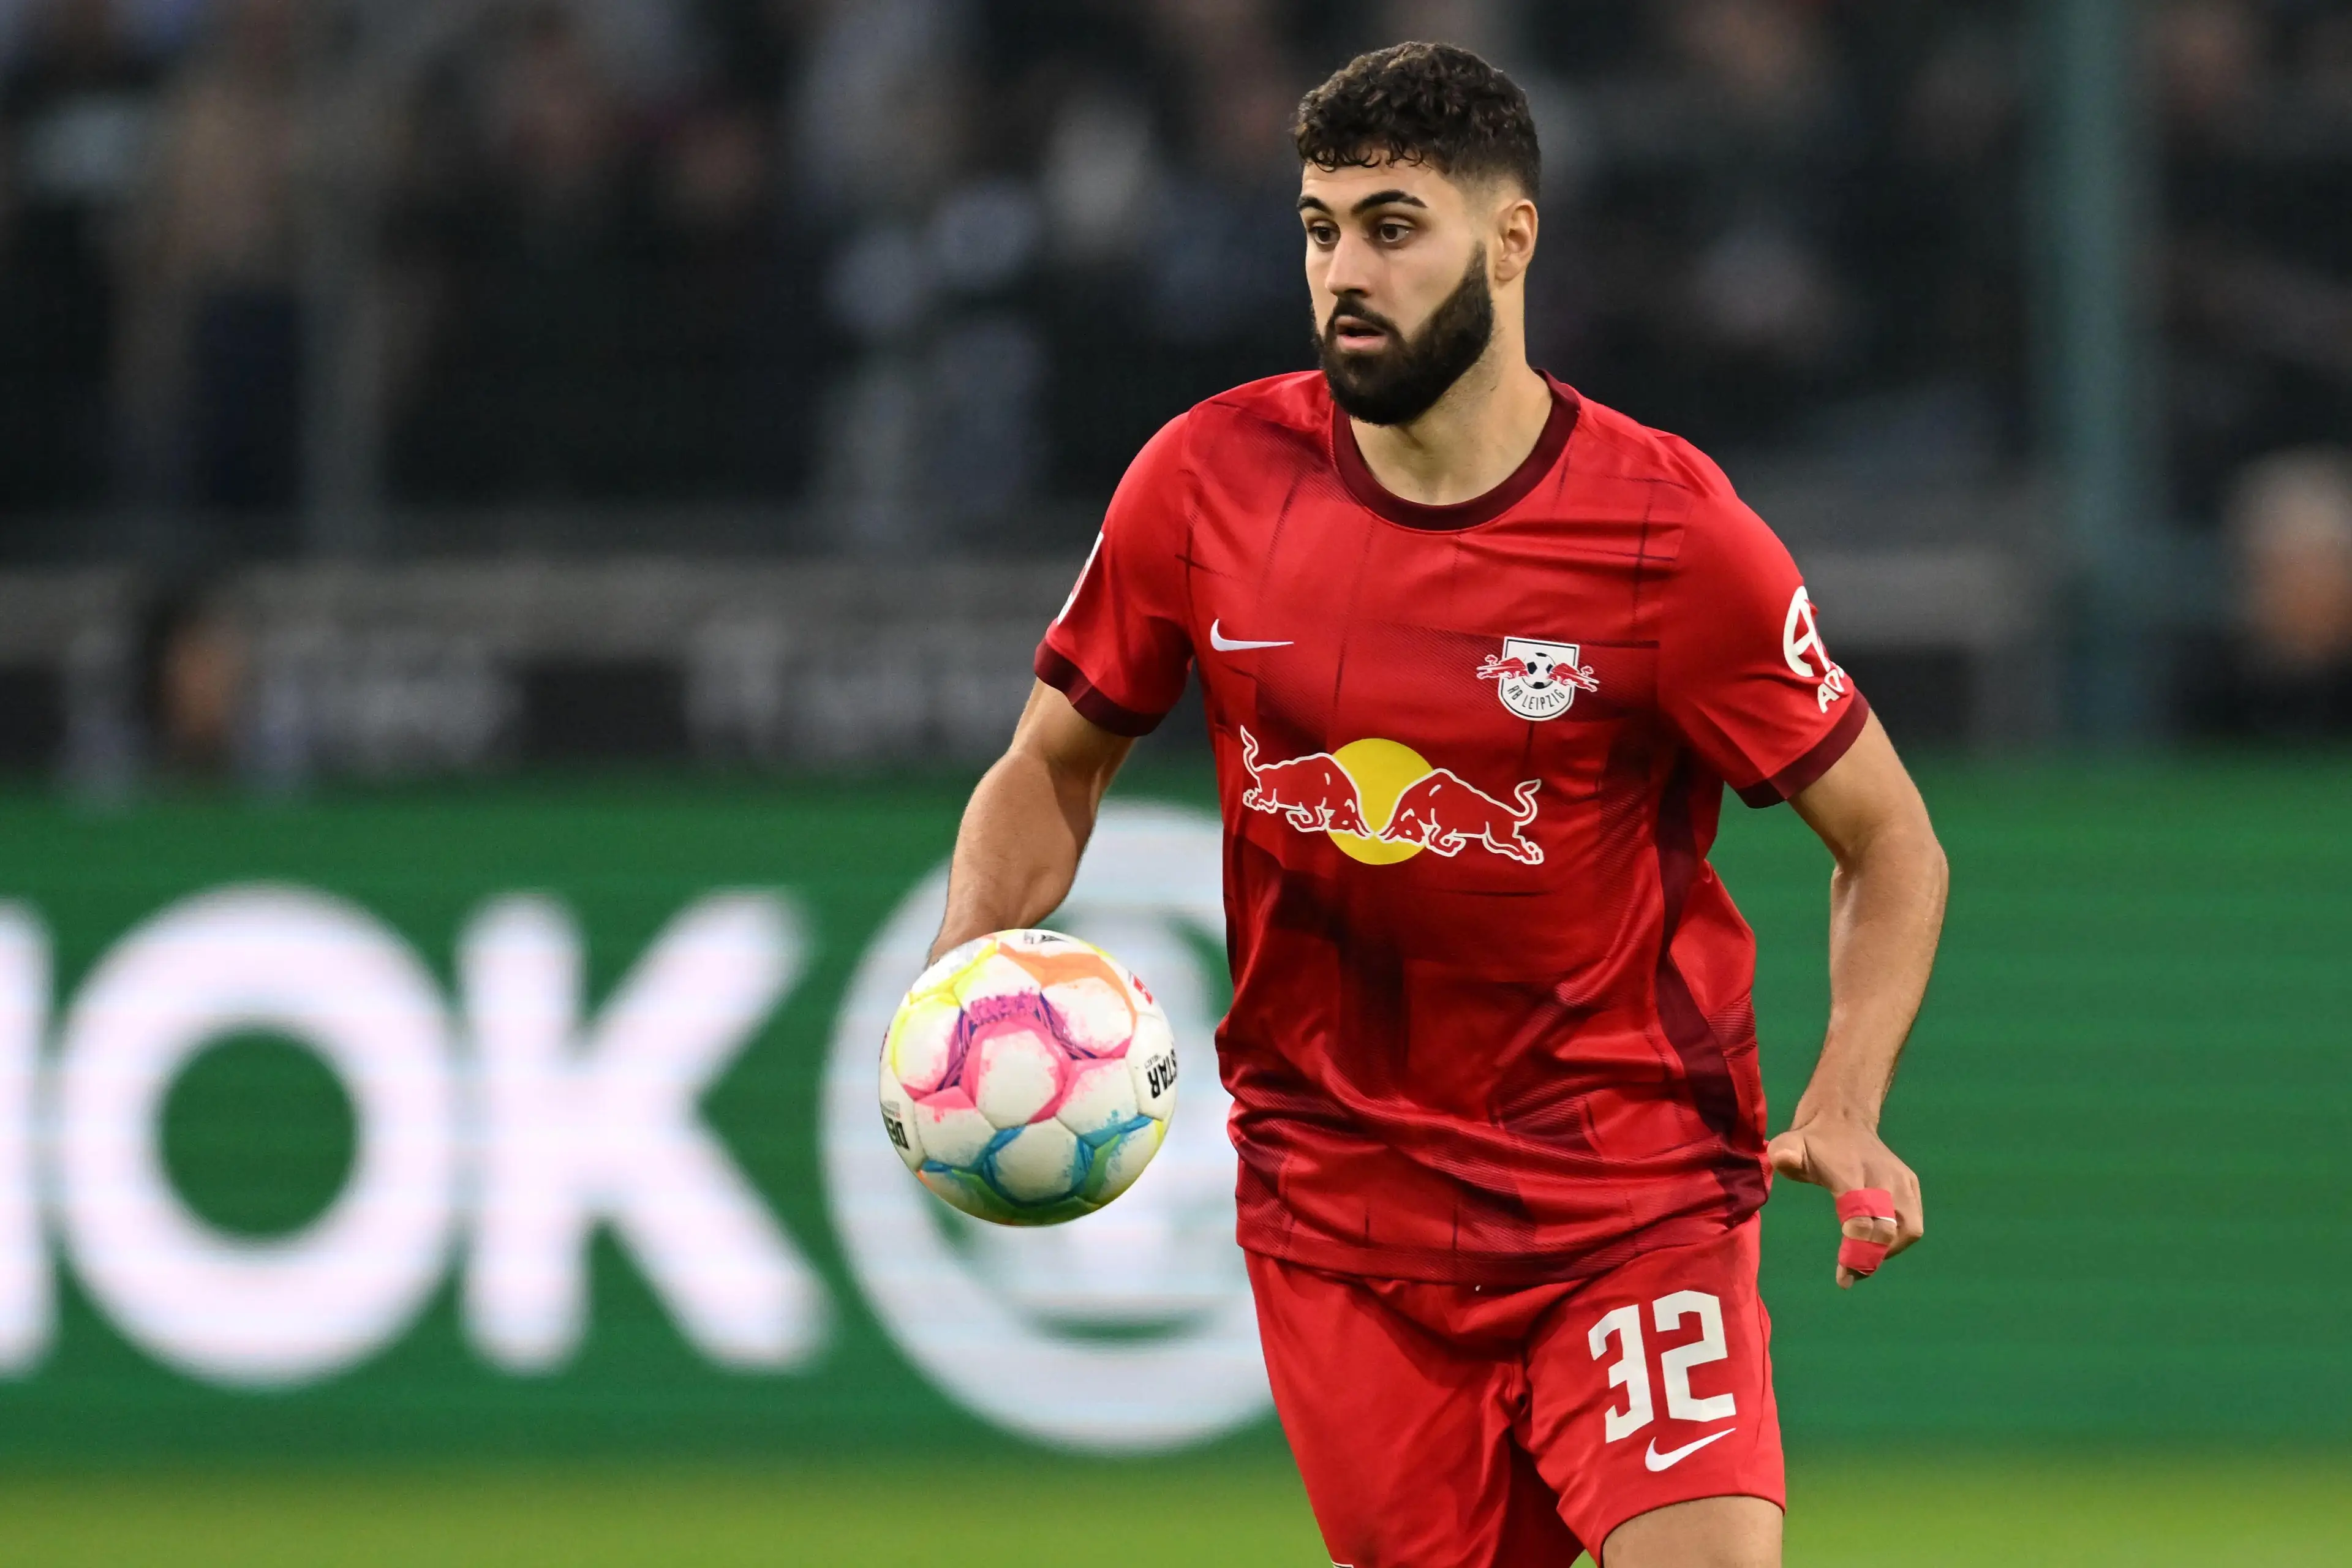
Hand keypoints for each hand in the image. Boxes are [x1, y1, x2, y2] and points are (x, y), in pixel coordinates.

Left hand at [1766, 1115, 1923, 1289]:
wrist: (1842, 1117)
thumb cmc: (1811, 1141)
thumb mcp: (1789, 1144)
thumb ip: (1785, 1154)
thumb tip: (1783, 1159)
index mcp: (1852, 1171)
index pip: (1864, 1213)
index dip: (1858, 1246)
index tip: (1843, 1276)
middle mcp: (1883, 1177)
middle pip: (1890, 1227)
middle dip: (1871, 1256)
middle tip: (1850, 1275)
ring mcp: (1901, 1181)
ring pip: (1908, 1229)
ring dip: (1888, 1252)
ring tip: (1862, 1262)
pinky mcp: (1910, 1185)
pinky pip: (1912, 1223)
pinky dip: (1897, 1241)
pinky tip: (1873, 1246)